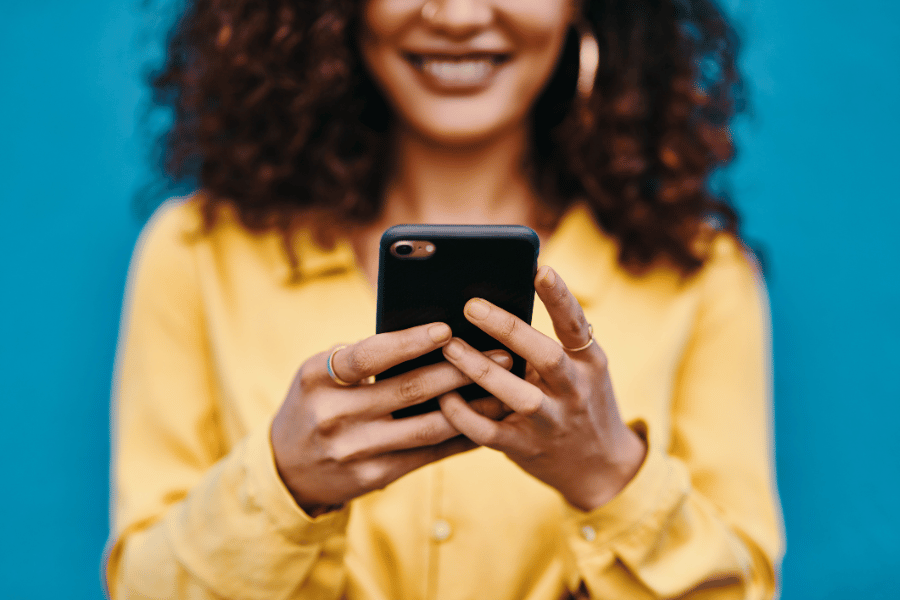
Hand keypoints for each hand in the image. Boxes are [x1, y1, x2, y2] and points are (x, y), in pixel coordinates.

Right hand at [271, 322, 511, 513]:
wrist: (287, 468)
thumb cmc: (314, 403)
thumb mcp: (319, 374)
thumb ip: (359, 357)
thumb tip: (429, 336)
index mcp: (317, 378)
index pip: (367, 355)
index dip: (409, 342)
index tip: (446, 329)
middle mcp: (334, 415)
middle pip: (408, 389)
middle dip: (460, 370)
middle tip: (501, 353)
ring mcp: (354, 450)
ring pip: (426, 426)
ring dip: (471, 406)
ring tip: (504, 388)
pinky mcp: (373, 476)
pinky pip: (426, 454)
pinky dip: (459, 437)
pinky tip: (484, 421)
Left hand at [438, 266, 646, 511]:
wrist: (600, 467)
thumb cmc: (579, 401)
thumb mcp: (581, 369)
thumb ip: (551, 342)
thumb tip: (500, 301)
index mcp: (589, 363)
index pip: (576, 324)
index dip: (559, 297)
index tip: (540, 268)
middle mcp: (574, 390)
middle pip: (545, 355)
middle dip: (507, 329)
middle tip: (470, 305)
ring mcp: (551, 422)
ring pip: (516, 395)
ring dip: (480, 369)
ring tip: (449, 346)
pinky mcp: (526, 448)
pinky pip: (489, 432)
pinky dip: (464, 415)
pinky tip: (443, 397)